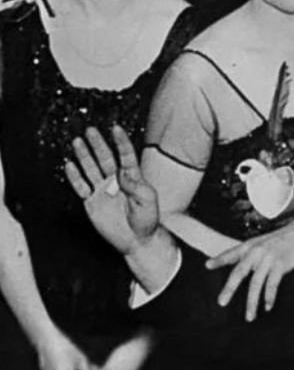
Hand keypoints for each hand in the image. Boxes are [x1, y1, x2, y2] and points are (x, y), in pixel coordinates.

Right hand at [65, 124, 160, 254]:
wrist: (136, 240)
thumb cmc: (147, 219)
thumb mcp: (148, 200)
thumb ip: (137, 186)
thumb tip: (123, 175)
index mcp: (132, 177)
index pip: (126, 155)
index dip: (121, 142)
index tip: (116, 129)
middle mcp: (115, 180)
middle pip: (105, 158)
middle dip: (98, 144)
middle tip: (90, 131)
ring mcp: (103, 189)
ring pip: (91, 168)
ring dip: (84, 156)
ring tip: (77, 141)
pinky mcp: (92, 201)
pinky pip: (81, 187)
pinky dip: (75, 177)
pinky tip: (70, 165)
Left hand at [205, 213, 293, 320]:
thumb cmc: (285, 238)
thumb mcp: (264, 242)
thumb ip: (253, 253)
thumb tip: (244, 266)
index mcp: (250, 245)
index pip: (231, 253)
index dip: (219, 259)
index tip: (207, 265)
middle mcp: (256, 252)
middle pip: (239, 273)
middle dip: (229, 289)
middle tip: (221, 302)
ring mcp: (268, 258)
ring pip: (255, 284)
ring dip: (251, 303)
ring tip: (249, 317)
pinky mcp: (280, 265)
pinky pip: (272, 285)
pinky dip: (269, 298)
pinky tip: (267, 306)